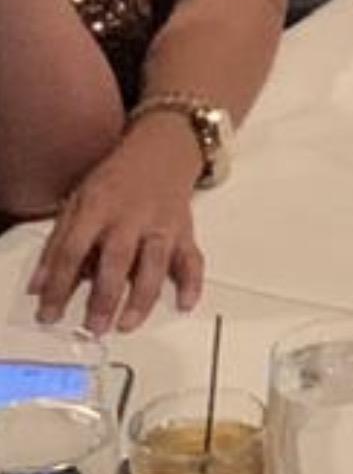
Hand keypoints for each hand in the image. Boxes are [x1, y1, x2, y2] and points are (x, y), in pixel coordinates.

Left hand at [27, 115, 204, 334]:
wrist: (163, 147)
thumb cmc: (117, 178)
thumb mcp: (79, 200)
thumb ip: (59, 243)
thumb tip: (38, 286)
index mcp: (99, 205)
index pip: (74, 249)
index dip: (59, 283)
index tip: (49, 313)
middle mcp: (131, 215)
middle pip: (117, 259)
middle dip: (105, 297)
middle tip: (93, 327)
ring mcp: (161, 223)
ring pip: (155, 263)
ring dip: (142, 297)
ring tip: (127, 324)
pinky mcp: (185, 230)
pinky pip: (192, 258)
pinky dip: (192, 282)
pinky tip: (185, 302)